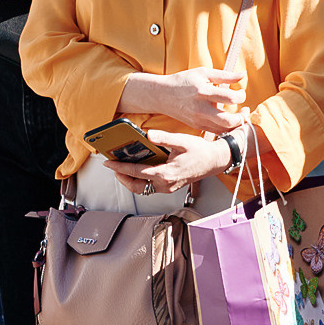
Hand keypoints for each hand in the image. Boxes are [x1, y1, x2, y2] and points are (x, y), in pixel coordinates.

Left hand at [106, 130, 229, 195]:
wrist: (215, 161)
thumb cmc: (200, 152)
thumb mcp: (182, 141)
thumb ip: (163, 138)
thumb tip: (147, 135)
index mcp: (166, 174)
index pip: (137, 172)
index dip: (120, 167)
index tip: (108, 162)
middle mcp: (165, 184)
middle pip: (136, 186)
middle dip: (122, 177)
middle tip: (113, 166)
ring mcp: (167, 187)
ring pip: (142, 189)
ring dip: (130, 180)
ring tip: (122, 168)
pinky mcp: (169, 187)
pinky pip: (149, 187)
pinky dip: (139, 180)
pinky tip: (137, 170)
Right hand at [123, 66, 247, 133]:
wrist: (162, 95)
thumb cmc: (184, 81)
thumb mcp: (203, 73)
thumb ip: (224, 75)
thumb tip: (242, 74)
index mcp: (203, 92)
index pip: (230, 98)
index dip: (241, 96)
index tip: (240, 93)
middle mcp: (201, 108)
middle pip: (229, 120)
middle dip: (242, 117)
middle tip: (245, 110)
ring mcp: (199, 119)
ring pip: (224, 129)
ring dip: (236, 124)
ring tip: (239, 115)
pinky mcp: (197, 126)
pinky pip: (216, 131)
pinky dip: (226, 128)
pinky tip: (229, 119)